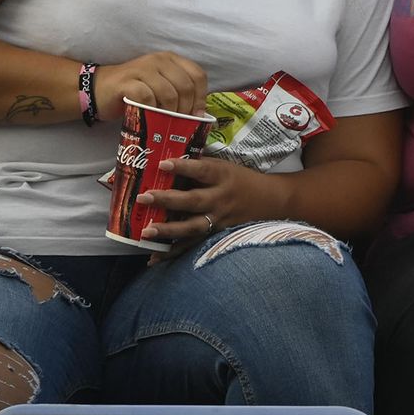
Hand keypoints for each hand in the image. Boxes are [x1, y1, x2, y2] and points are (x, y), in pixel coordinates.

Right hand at [93, 52, 207, 118]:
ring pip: (170, 94)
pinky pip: (148, 97)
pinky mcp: (127, 82)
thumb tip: (199, 114)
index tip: (197, 115)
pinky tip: (149, 117)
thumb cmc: (133, 92)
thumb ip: (178, 92)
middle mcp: (159, 60)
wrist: (99, 90)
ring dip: (170, 114)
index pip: (198, 75)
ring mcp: (142, 69)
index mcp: (170, 59)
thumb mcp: (160, 86)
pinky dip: (152, 111)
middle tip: (180, 123)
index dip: (201, 97)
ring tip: (165, 123)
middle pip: (186, 86)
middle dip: (187, 109)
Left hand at [136, 155, 290, 255]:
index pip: (201, 171)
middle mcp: (220, 199)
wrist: (269, 201)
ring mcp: (218, 220)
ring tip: (146, 232)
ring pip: (192, 227)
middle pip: (193, 201)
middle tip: (144, 197)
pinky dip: (173, 253)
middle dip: (167, 200)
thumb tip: (168, 157)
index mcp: (222, 176)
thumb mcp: (225, 167)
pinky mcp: (215, 235)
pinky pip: (192, 245)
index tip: (162, 164)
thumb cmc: (240, 179)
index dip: (182, 167)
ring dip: (168, 230)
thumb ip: (200, 165)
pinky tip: (154, 257)